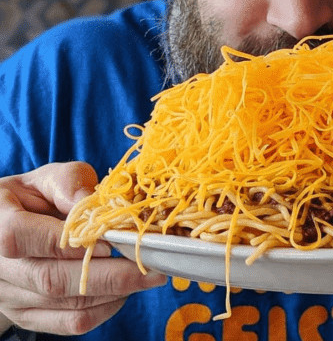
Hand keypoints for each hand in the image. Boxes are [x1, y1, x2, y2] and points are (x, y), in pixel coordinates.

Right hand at [0, 162, 166, 335]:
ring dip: (113, 293)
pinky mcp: (28, 316)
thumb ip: (69, 184)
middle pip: (52, 279)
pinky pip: (68, 323)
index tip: (109, 242)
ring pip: (64, 304)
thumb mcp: (47, 178)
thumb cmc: (33, 196)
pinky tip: (126, 291)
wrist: (9, 225)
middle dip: (109, 276)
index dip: (68, 243)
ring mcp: (10, 297)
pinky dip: (103, 310)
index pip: (23, 237)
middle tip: (151, 267)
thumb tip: (96, 206)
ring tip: (147, 277)